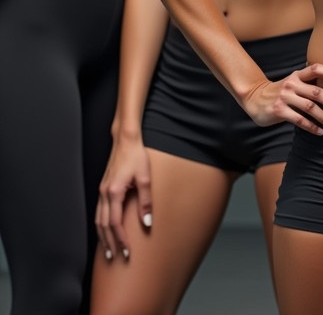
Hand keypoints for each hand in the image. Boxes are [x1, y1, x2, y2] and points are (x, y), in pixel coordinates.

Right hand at [95, 134, 152, 261]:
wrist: (125, 141)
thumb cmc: (136, 157)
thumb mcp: (145, 178)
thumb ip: (146, 201)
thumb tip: (147, 223)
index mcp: (114, 192)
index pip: (116, 223)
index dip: (121, 239)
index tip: (127, 251)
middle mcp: (104, 193)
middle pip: (103, 225)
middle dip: (109, 243)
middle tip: (115, 258)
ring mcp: (102, 191)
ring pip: (98, 220)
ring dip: (102, 237)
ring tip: (108, 251)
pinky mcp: (103, 189)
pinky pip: (99, 212)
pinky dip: (100, 226)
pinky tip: (105, 232)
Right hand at [244, 64, 322, 135]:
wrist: (254, 98)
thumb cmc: (280, 92)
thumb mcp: (292, 83)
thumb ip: (308, 84)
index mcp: (297, 75)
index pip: (315, 69)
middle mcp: (292, 84)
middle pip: (317, 92)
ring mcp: (285, 97)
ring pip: (310, 108)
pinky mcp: (279, 110)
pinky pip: (299, 120)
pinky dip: (312, 127)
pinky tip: (321, 132)